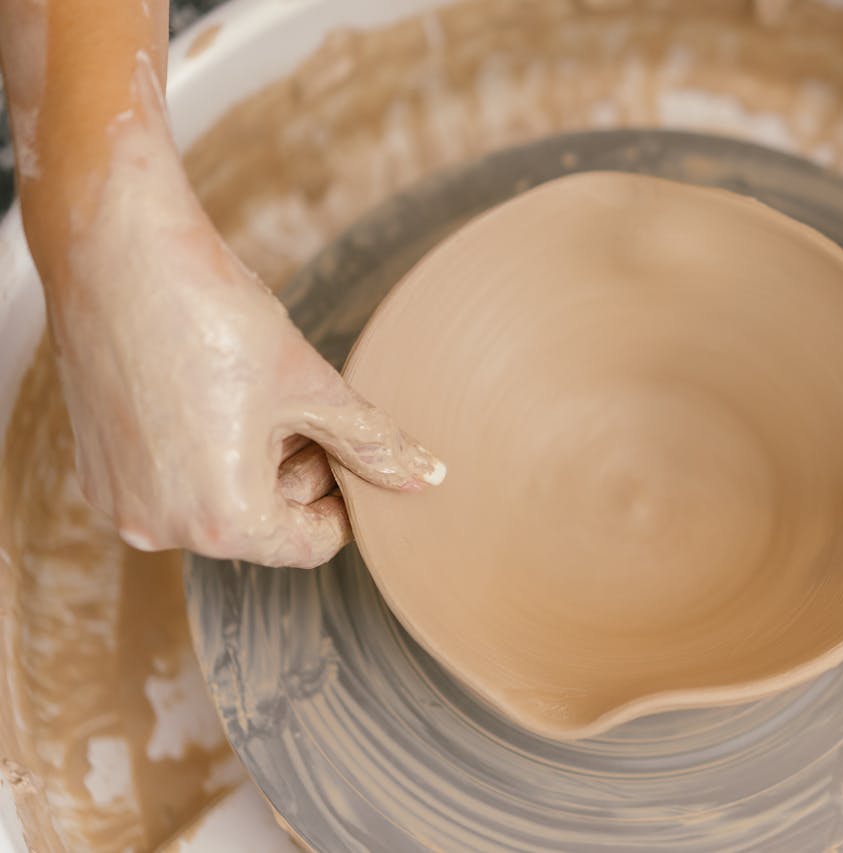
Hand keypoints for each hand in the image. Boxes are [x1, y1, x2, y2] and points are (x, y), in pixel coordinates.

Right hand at [44, 127, 442, 568]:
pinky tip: (211, 393)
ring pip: (219, 503)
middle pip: (263, 525)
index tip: (350, 452)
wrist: (118, 254)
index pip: (310, 544)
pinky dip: (203, 453)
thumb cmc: (218, 318)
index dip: (345, 500)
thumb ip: (372, 444)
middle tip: (303, 406)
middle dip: (297, 471)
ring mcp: (120, 503)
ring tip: (256, 393)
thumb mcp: (313, 387)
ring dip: (253, 461)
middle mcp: (162, 529)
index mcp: (224, 520)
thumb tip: (428, 478)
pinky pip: (172, 484)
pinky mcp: (96, 472)